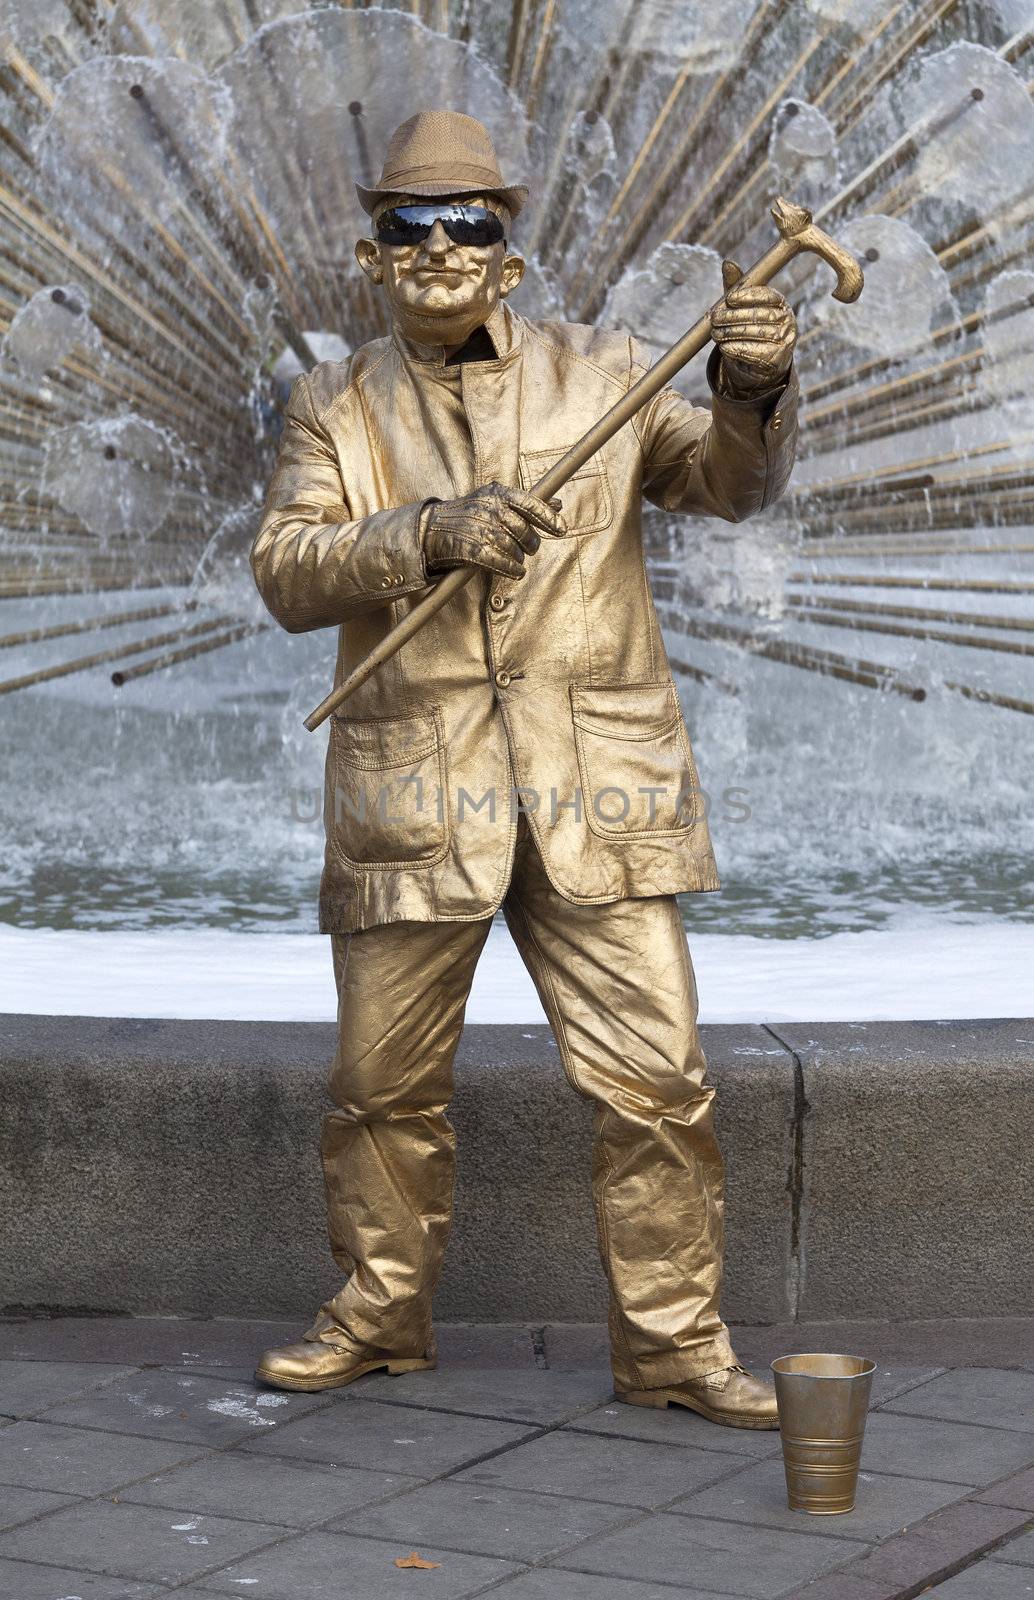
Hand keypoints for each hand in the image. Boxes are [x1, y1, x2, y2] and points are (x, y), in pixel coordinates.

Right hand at [422, 481, 565, 579]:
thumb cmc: (469, 515)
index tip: (561, 529)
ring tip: (516, 560)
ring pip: (514, 549)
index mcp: (497, 493)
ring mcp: (481, 530)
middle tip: (529, 548)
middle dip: (531, 543)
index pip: (529, 503)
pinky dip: (512, 569)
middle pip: (524, 530)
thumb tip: (558, 504)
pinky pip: (501, 563)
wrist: (432, 530)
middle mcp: (490, 509)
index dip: (548, 518)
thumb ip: (527, 503)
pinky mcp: (472, 550)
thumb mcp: (495, 501)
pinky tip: (515, 572)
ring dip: (519, 558)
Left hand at [710, 259, 796, 393]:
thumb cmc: (752, 330)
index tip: (730, 298)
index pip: (768, 295)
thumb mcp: (744, 308)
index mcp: (782, 305)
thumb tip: (727, 263)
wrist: (761, 367)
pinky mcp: (777, 360)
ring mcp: (784, 341)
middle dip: (733, 316)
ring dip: (730, 333)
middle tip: (715, 318)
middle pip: (758, 315)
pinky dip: (735, 349)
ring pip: (754, 333)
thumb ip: (736, 287)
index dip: (748, 295)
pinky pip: (753, 352)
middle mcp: (788, 322)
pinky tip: (724, 347)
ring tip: (715, 333)